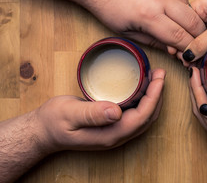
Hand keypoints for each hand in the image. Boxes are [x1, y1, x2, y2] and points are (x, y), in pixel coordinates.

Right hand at [36, 69, 164, 151]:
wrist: (44, 131)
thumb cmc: (54, 122)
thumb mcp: (69, 114)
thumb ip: (91, 114)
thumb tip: (116, 112)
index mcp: (110, 135)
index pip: (142, 117)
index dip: (154, 98)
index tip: (159, 79)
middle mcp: (117, 135)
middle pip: (148, 117)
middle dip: (158, 95)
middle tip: (161, 74)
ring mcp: (116, 131)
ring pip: (144, 116)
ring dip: (153, 97)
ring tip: (156, 77)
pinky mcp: (113, 124)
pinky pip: (136, 113)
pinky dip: (144, 99)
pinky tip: (143, 86)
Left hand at [87, 0, 204, 54]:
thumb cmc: (108, 5)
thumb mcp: (128, 32)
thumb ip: (155, 42)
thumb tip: (174, 50)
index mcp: (148, 15)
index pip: (179, 36)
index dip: (188, 48)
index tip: (192, 53)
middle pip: (192, 21)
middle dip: (198, 34)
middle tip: (196, 40)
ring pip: (189, 5)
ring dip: (188, 17)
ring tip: (176, 21)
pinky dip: (180, 1)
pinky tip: (168, 4)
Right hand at [182, 0, 206, 61]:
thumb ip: (203, 42)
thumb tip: (187, 54)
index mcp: (204, 4)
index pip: (184, 21)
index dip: (179, 37)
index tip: (176, 53)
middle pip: (190, 32)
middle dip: (187, 47)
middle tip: (184, 62)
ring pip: (200, 41)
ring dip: (197, 52)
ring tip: (192, 65)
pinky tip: (203, 62)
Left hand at [189, 67, 206, 149]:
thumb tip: (202, 108)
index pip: (202, 109)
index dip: (195, 89)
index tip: (194, 70)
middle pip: (198, 109)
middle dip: (193, 89)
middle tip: (192, 69)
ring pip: (202, 108)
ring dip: (197, 91)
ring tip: (195, 74)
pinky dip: (204, 95)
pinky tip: (203, 83)